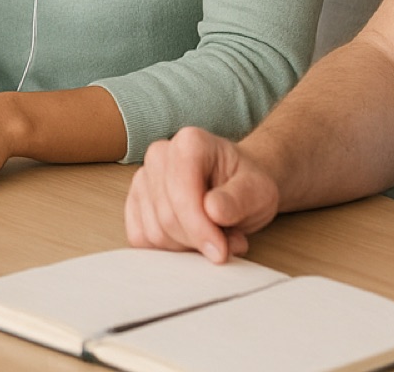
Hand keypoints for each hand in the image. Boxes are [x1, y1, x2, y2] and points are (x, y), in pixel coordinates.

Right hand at [125, 126, 280, 261]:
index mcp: (190, 143)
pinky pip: (140, 237)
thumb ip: (237, 200)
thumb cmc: (246, 184)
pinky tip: (190, 239)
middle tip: (225, 243)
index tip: (221, 251)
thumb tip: (212, 211)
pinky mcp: (135, 201)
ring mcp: (143, 178)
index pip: (181, 194)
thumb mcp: (258, 191)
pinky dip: (167, 249)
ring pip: (153, 232)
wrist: (238, 184)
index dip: (200, 229)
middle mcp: (159, 155)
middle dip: (197, 240)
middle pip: (166, 217)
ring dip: (185, 246)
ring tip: (211, 235)